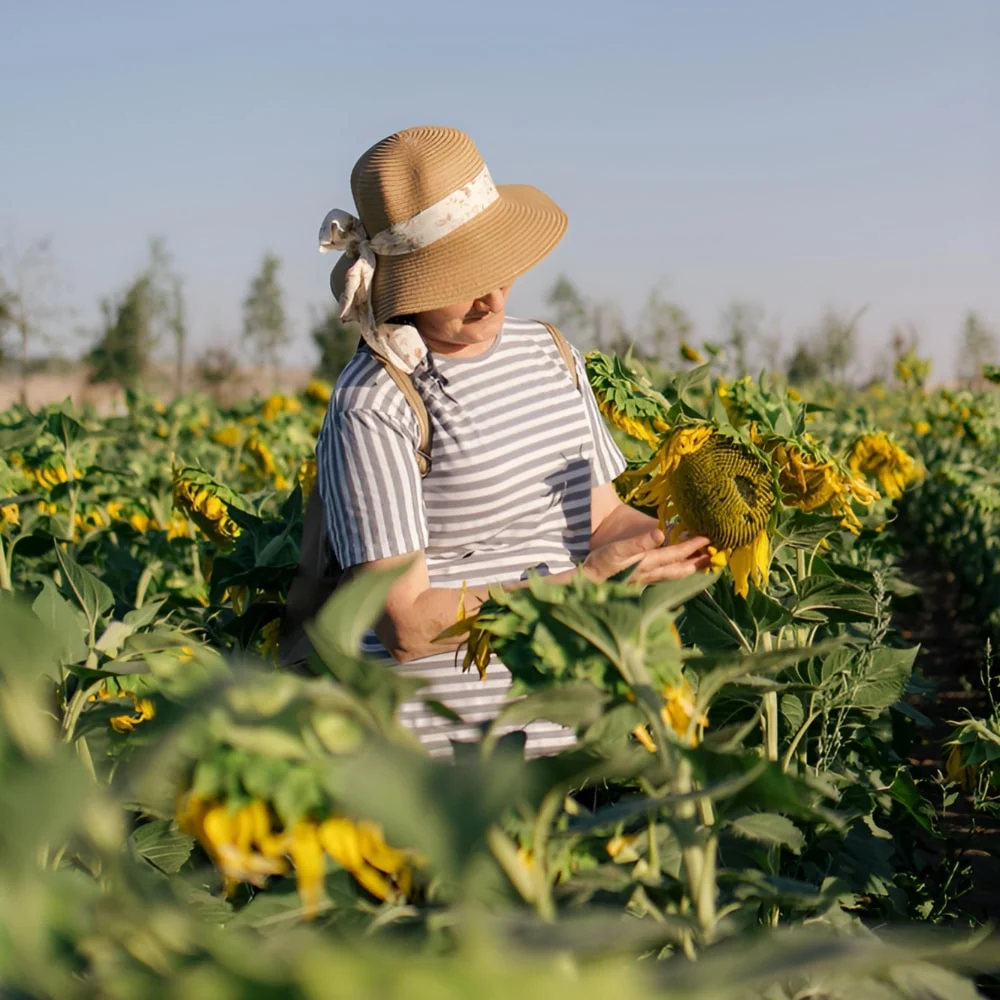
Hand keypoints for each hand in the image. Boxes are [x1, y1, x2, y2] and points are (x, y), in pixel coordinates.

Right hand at [583, 528, 711, 584]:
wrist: (586, 584)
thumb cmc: (601, 564)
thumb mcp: (618, 550)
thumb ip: (639, 542)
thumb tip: (660, 532)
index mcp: (648, 563)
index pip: (677, 553)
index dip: (693, 546)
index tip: (708, 539)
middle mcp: (651, 574)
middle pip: (680, 569)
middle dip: (697, 562)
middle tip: (714, 556)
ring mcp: (645, 580)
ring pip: (673, 575)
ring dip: (688, 569)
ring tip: (700, 564)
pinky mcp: (639, 582)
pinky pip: (663, 577)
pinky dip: (674, 573)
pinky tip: (674, 571)